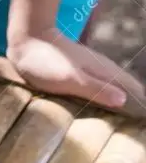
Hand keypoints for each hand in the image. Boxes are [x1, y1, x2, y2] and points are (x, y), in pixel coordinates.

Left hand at [7, 28, 144, 109]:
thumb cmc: (46, 62)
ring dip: (120, 100)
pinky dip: (105, 95)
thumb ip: (96, 89)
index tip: (141, 122)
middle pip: (126, 87)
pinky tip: (101, 103)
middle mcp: (102, 68)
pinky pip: (99, 85)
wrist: (28, 39)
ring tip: (124, 118)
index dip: (139, 105)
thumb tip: (124, 100)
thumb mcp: (70, 80)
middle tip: (135, 123)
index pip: (132, 89)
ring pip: (113, 85)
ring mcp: (90, 68)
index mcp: (105, 71)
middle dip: (133, 103)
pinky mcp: (78, 71)